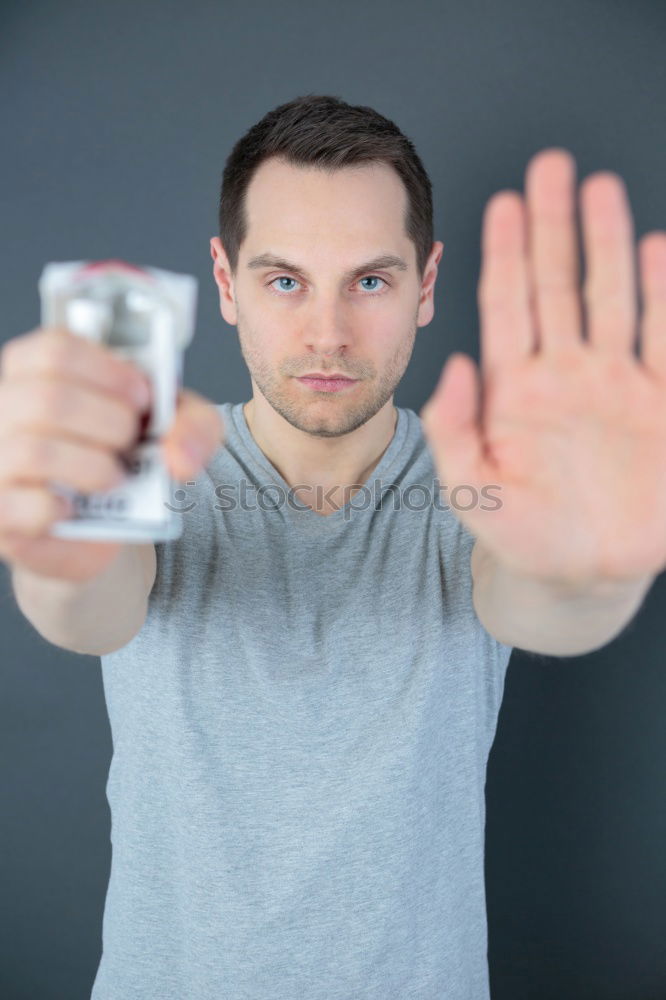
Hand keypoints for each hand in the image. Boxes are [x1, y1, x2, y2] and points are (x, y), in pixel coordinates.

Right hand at [0, 327, 222, 581]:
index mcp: (36, 373)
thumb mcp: (171, 430)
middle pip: (49, 398)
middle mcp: (4, 410)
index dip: (109, 372)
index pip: (56, 350)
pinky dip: (64, 509)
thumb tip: (181, 455)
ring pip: (36, 451)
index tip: (142, 397)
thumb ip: (193, 425)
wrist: (106, 526)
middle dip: (110, 423)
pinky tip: (76, 508)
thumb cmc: (125, 460)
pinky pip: (26, 506)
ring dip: (94, 467)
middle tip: (130, 443)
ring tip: (115, 478)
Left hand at [420, 148, 665, 586]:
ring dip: (607, 244)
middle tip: (551, 164)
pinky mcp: (659, 406)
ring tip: (599, 188)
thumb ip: (455, 430)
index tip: (501, 201)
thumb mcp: (472, 487)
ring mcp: (614, 385)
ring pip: (612, 299)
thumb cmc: (519, 531)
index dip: (505, 254)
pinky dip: (664, 298)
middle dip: (554, 226)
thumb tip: (452, 366)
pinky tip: (657, 250)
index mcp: (514, 389)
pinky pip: (665, 341)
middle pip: (559, 284)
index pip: (508, 305)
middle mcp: (564, 374)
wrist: (579, 573)